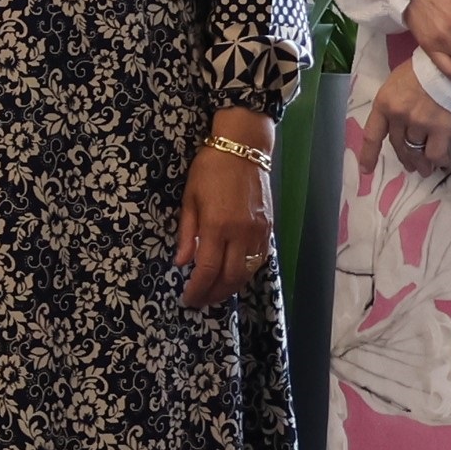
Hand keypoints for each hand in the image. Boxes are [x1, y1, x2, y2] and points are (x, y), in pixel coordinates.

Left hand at [175, 120, 273, 309]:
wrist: (243, 148)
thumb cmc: (209, 169)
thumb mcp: (189, 199)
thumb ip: (187, 234)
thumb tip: (182, 262)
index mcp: (217, 226)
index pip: (208, 270)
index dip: (197, 289)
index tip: (187, 299)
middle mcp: (241, 233)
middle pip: (230, 277)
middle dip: (214, 294)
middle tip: (200, 301)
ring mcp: (259, 232)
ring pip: (247, 272)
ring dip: (231, 287)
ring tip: (215, 293)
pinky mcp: (269, 228)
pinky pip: (259, 259)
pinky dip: (245, 272)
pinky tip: (233, 275)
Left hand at [363, 58, 450, 183]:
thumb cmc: (425, 67)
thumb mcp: (398, 81)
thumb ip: (394, 102)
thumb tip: (398, 120)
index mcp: (384, 103)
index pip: (372, 135)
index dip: (368, 155)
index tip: (366, 170)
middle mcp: (398, 116)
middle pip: (397, 144)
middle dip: (404, 157)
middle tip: (410, 166)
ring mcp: (419, 123)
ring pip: (416, 151)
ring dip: (421, 163)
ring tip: (426, 169)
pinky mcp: (441, 129)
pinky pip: (436, 153)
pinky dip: (440, 161)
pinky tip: (444, 163)